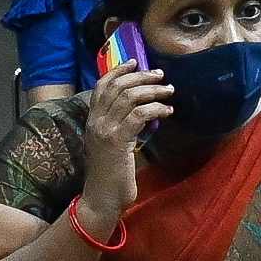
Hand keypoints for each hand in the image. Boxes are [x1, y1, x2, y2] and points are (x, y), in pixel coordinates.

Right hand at [78, 63, 172, 229]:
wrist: (101, 199)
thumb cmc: (110, 175)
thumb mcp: (111, 145)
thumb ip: (121, 126)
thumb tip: (143, 110)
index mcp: (92, 120)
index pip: (101, 86)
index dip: (118, 71)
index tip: (135, 61)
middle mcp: (96, 121)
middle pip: (117, 87)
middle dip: (141, 76)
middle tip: (160, 75)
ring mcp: (105, 130)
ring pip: (129, 97)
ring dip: (152, 90)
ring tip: (168, 91)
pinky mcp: (117, 141)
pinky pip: (139, 115)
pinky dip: (156, 109)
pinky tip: (167, 112)